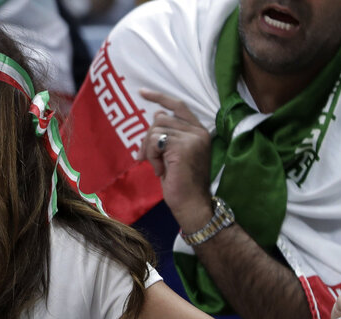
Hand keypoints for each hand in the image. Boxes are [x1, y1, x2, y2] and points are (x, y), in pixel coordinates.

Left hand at [137, 88, 213, 226]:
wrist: (191, 203)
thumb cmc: (181, 183)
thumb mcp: (173, 154)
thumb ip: (169, 134)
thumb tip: (157, 113)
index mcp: (199, 131)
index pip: (178, 105)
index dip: (160, 97)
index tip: (142, 92)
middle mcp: (198, 131)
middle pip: (160, 119)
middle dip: (147, 138)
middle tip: (145, 158)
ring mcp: (192, 138)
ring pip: (155, 130)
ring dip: (149, 149)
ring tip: (157, 166)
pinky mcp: (183, 147)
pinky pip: (155, 141)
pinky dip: (151, 156)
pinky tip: (159, 170)